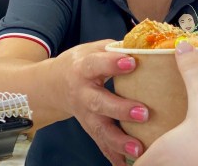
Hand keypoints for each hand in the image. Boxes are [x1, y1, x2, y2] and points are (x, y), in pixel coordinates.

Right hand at [51, 40, 147, 164]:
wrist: (54, 84)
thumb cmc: (80, 63)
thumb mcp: (92, 49)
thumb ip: (115, 47)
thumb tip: (143, 43)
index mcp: (84, 68)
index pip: (97, 64)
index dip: (112, 64)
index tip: (132, 63)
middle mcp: (83, 93)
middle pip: (100, 103)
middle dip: (121, 109)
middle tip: (143, 113)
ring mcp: (85, 114)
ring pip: (100, 129)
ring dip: (119, 141)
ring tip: (138, 149)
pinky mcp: (89, 127)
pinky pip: (100, 144)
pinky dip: (113, 156)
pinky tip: (126, 165)